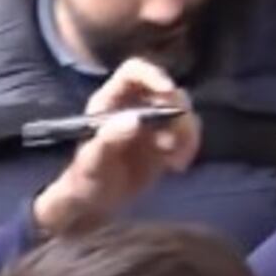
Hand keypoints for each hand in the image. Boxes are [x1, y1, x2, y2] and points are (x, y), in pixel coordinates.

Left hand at [32, 58, 200, 236]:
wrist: (94, 204)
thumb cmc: (85, 179)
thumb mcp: (93, 162)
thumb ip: (110, 140)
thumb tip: (135, 119)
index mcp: (110, 101)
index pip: (133, 71)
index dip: (153, 74)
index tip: (168, 92)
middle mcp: (134, 105)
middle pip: (166, 89)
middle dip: (177, 110)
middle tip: (174, 138)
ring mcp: (152, 124)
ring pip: (182, 111)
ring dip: (187, 132)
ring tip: (174, 159)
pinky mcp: (166, 142)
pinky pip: (187, 134)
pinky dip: (189, 147)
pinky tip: (176, 167)